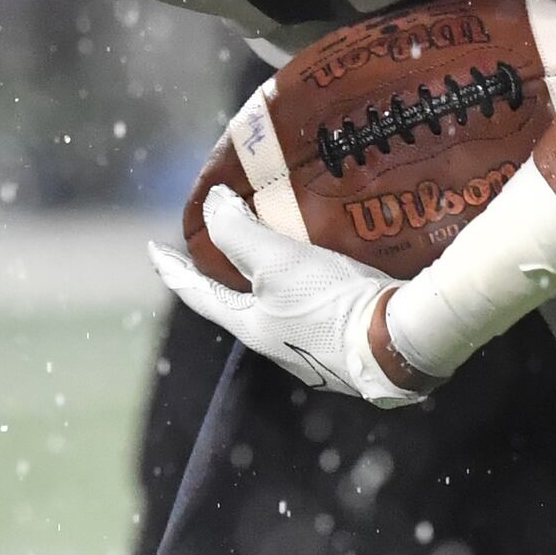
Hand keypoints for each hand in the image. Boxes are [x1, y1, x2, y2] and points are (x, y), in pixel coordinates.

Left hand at [146, 186, 428, 408]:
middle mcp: (279, 345)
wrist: (400, 345)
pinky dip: (316, 281)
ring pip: (284, 304)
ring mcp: (317, 350)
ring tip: (285, 243)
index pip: (199, 294)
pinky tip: (335, 263)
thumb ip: (237, 232)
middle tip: (227, 240)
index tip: (154, 250)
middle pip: (242, 301)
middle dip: (232, 271)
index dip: (175, 270)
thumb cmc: (328, 304)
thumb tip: (212, 204)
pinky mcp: (352, 344)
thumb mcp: (275, 261)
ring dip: (278, 275)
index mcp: (251, 327)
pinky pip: (323, 306)